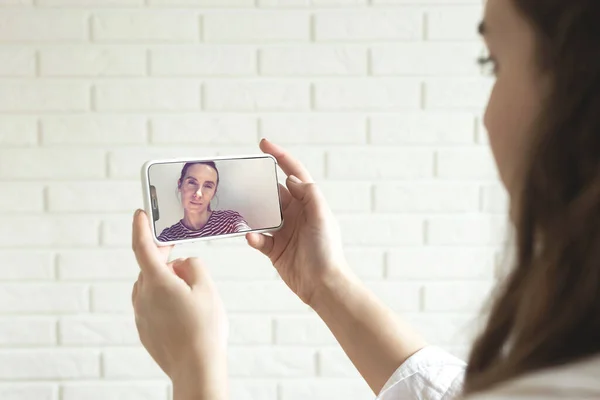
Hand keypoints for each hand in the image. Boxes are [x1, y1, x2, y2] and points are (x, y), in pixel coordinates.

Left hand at [131, 210, 227, 399]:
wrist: (196, 369)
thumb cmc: (204, 329)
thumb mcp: (206, 288)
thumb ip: (193, 266)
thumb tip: (182, 264)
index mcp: (156, 282)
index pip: (142, 246)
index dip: (141, 227)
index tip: (140, 213)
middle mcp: (143, 297)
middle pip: (150, 267)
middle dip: (164, 257)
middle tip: (180, 253)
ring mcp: (141, 315)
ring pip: (151, 286)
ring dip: (166, 280)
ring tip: (192, 291)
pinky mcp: (145, 329)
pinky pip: (152, 304)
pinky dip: (165, 299)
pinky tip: (185, 310)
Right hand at [246, 139, 353, 306]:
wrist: (323, 285)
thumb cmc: (326, 251)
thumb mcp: (322, 217)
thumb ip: (308, 194)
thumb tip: (290, 179)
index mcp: (308, 203)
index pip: (293, 173)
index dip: (280, 157)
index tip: (263, 144)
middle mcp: (295, 214)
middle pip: (273, 193)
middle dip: (258, 185)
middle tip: (241, 179)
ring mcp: (284, 231)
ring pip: (261, 215)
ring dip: (250, 212)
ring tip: (236, 208)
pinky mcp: (274, 249)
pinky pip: (258, 238)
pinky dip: (252, 236)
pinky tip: (251, 237)